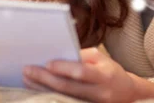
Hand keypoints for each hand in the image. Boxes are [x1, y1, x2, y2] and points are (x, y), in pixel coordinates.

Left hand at [23, 47, 138, 102]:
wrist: (126, 94)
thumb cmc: (111, 71)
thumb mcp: (102, 59)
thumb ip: (82, 56)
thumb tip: (59, 54)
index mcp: (104, 75)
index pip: (82, 72)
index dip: (64, 68)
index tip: (47, 63)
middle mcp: (98, 92)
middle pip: (67, 87)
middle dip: (45, 78)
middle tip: (27, 70)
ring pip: (62, 97)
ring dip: (41, 88)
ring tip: (27, 78)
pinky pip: (63, 102)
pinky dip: (48, 95)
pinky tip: (36, 89)